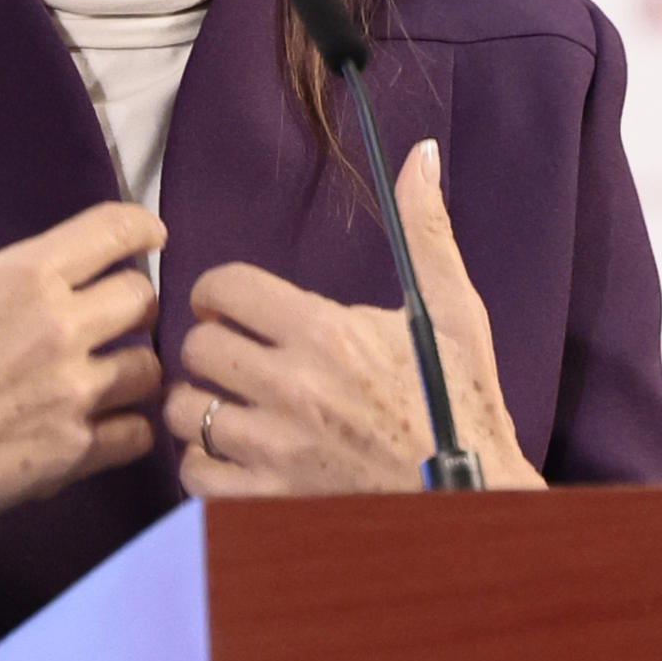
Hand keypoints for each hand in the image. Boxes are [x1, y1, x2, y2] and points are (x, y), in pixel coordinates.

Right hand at [0, 163, 163, 590]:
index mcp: (21, 276)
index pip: (114, 230)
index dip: (140, 227)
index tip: (150, 235)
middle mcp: (58, 328)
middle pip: (142, 297)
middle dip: (131, 300)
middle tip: (110, 314)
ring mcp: (70, 394)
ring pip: (149, 367)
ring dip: (133, 366)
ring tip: (108, 372)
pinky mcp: (72, 455)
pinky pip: (138, 433)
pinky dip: (128, 428)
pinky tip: (103, 424)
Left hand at [164, 139, 544, 497]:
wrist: (476, 506)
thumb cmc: (464, 407)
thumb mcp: (452, 312)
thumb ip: (424, 230)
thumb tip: (420, 154)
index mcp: (326, 332)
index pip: (224, 287)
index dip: (218, 291)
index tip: (228, 306)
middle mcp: (291, 388)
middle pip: (196, 346)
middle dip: (210, 345)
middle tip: (231, 356)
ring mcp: (276, 451)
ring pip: (184, 410)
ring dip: (199, 404)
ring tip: (227, 405)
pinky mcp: (268, 504)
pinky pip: (194, 473)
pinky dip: (203, 464)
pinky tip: (231, 456)